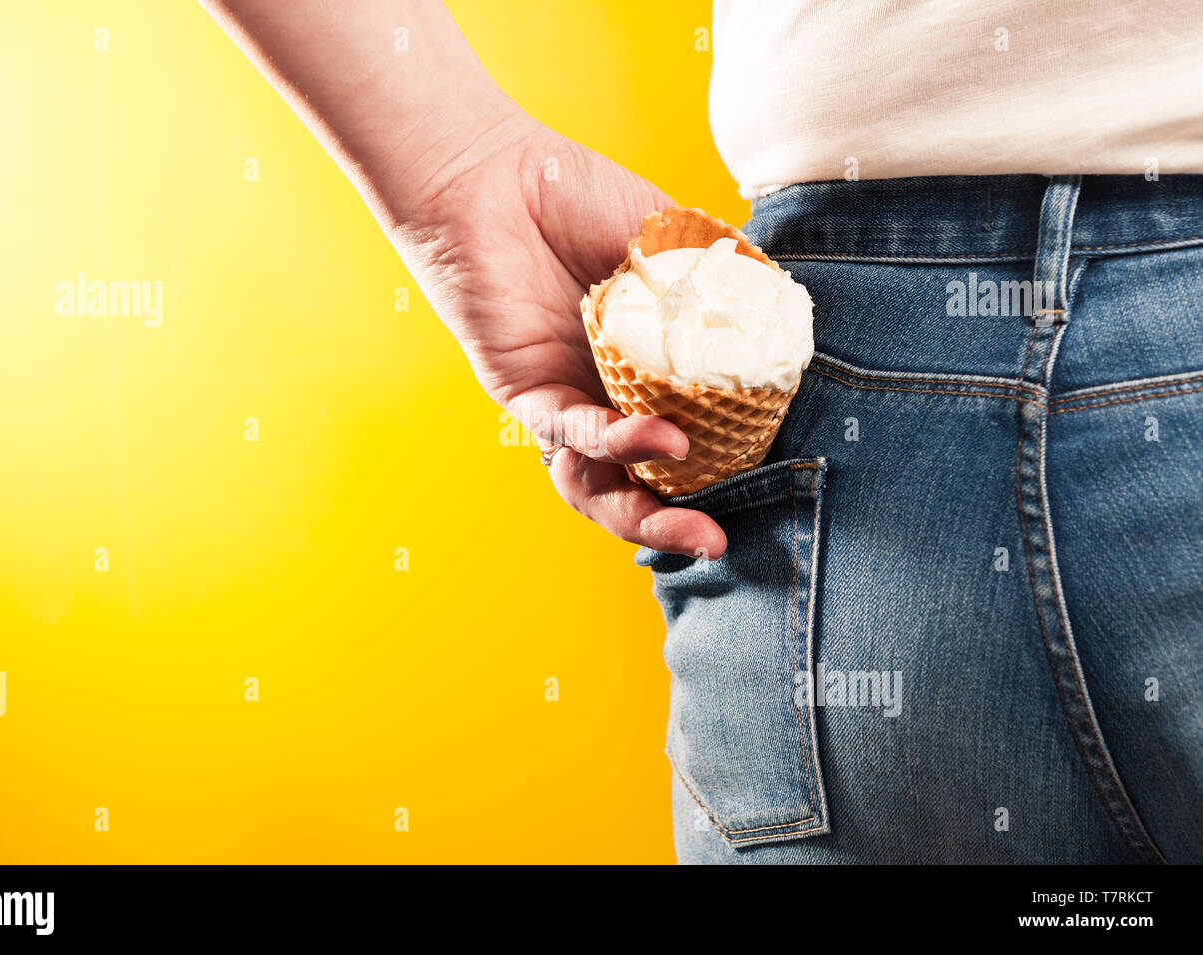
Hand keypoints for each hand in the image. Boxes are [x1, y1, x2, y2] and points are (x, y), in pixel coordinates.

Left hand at [389, 114, 727, 558]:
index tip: (767, 477)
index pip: (681, 439)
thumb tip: (779, 310)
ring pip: (596, 481)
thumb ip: (717, 278)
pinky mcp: (522, 389)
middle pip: (636, 483)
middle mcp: (601, 394)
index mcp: (638, 367)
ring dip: (645, 513)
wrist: (497, 171)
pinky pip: (570, 430)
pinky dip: (618, 441)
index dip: (717, 467)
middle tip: (720, 541)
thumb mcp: (670, 240)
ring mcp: (562, 397)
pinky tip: (662, 440)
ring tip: (698, 529)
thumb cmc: (574, 195)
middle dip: (677, 523)